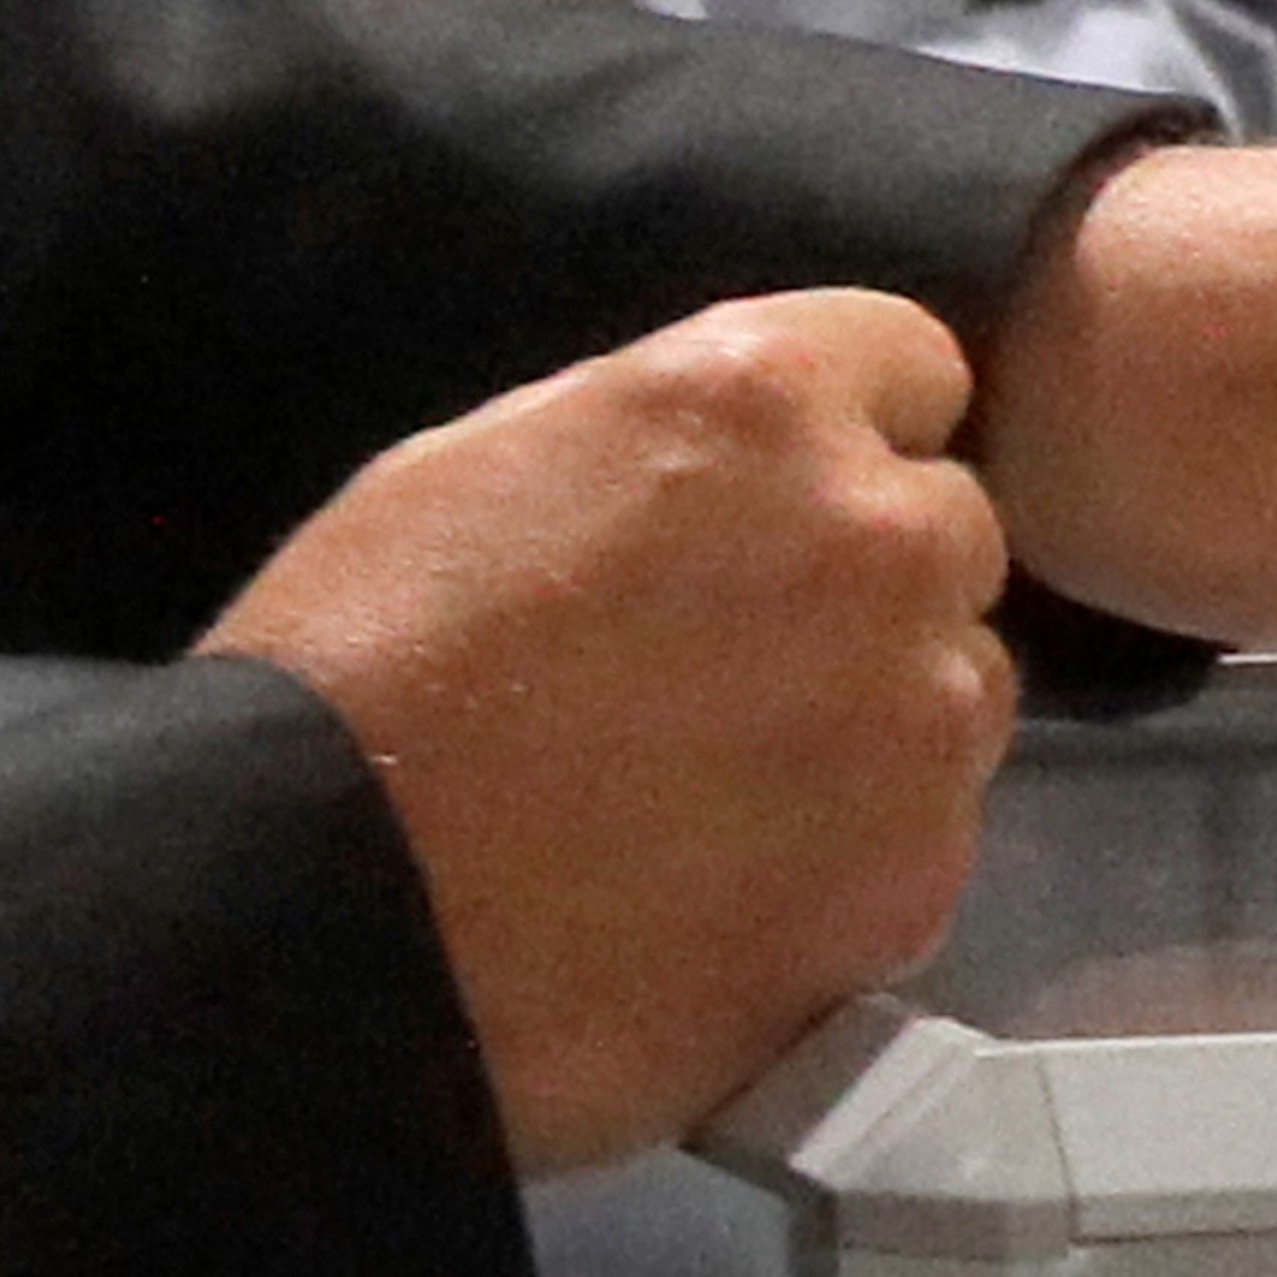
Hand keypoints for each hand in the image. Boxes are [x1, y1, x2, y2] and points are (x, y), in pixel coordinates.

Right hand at [205, 292, 1023, 1172]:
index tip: (774, 509)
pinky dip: (859, 860)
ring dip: (880, 721)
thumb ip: (672, 440)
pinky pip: (931, 836)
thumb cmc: (362, 664)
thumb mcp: (498, 460)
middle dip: (865, 584)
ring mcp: (919, 712)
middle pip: (946, 534)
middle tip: (734, 669)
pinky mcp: (918, 874)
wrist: (317, 909)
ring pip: (959, 690)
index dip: (844, 437)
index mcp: (766, 397)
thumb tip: (753, 466)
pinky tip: (734, 894)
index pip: (911, 367)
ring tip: (727, 795)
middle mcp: (883, 534)